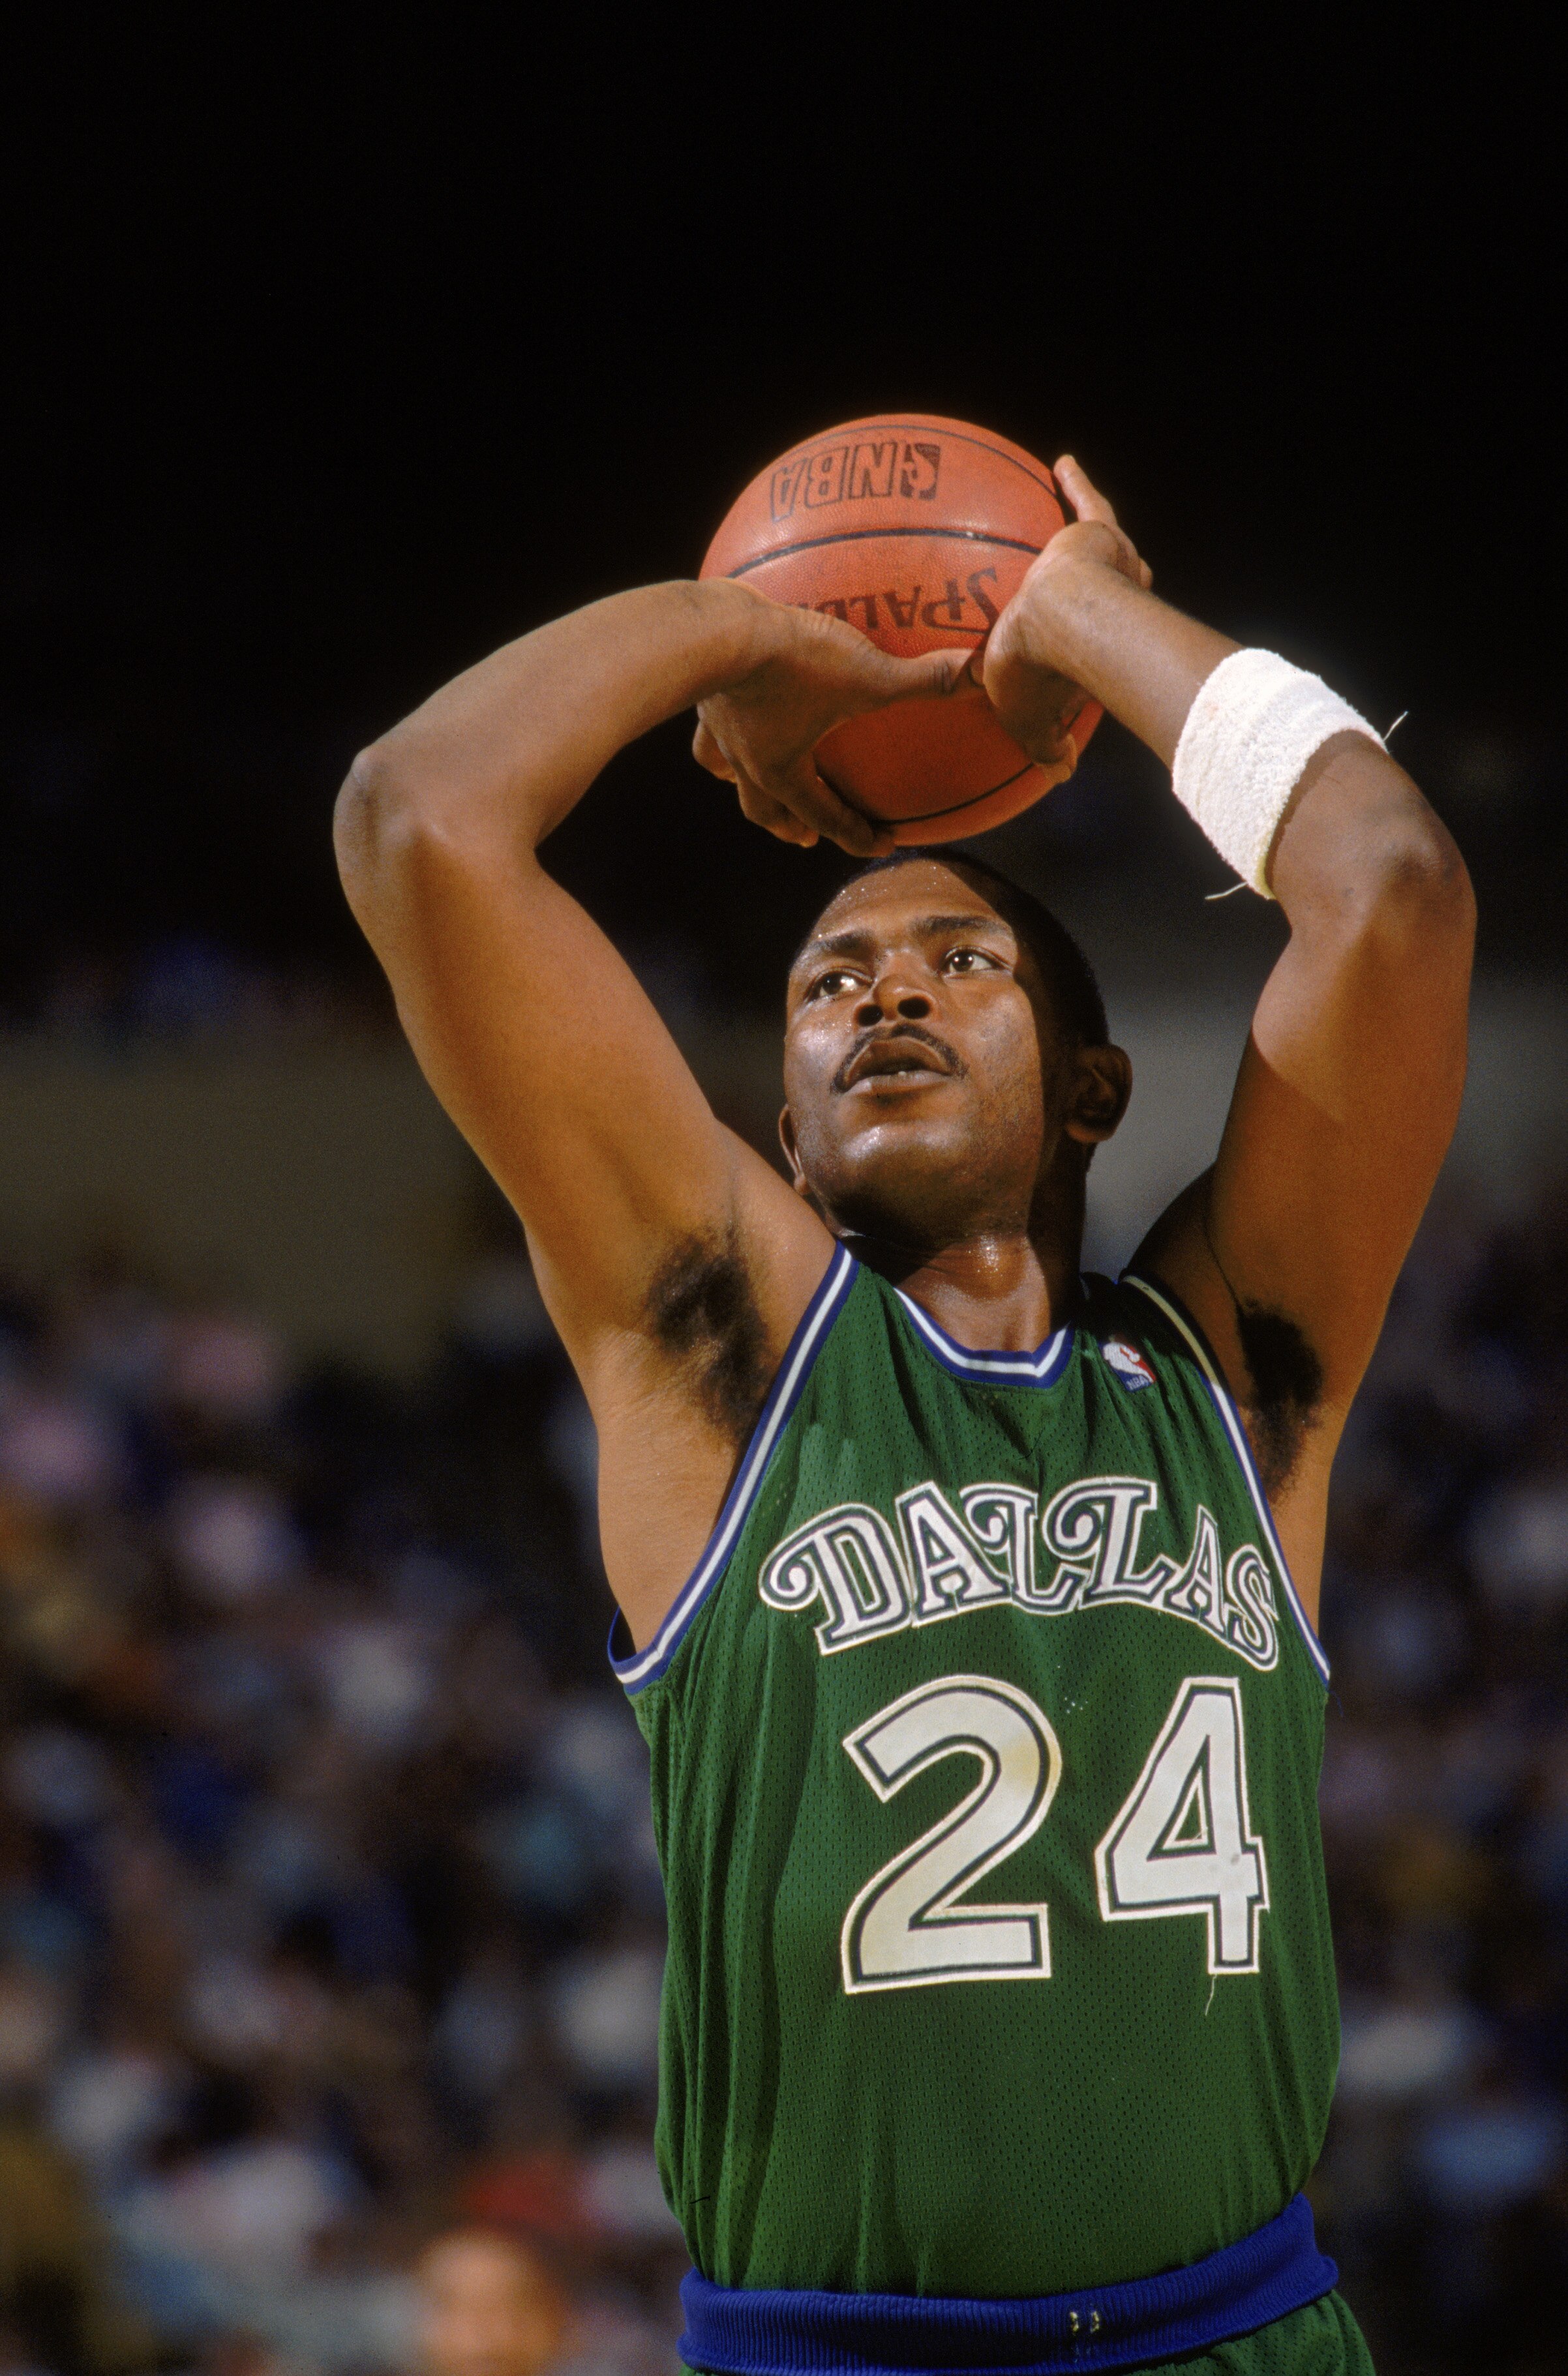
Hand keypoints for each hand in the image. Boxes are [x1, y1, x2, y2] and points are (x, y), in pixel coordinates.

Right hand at [693, 588, 971, 854]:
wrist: (715, 631)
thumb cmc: (790, 661)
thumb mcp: (865, 673)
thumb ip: (925, 679)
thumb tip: (984, 674)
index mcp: (783, 772)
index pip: (825, 816)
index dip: (857, 835)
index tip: (882, 845)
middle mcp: (746, 761)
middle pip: (766, 810)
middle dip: (788, 826)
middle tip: (804, 838)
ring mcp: (718, 729)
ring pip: (725, 771)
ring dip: (744, 783)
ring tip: (750, 781)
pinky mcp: (702, 694)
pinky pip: (707, 723)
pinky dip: (717, 729)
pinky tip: (723, 712)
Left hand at [979, 457, 1153, 767]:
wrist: (1057, 623)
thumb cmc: (1039, 673)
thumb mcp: (1027, 718)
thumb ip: (1043, 747)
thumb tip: (1061, 772)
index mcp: (1091, 654)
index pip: (1088, 658)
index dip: (1080, 668)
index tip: (1073, 677)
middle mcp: (1112, 609)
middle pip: (1112, 603)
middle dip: (1107, 604)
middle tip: (1086, 604)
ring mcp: (1109, 570)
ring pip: (1108, 559)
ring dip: (1101, 550)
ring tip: (1086, 535)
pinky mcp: (1097, 535)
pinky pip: (1087, 503)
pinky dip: (1075, 485)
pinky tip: (1059, 464)